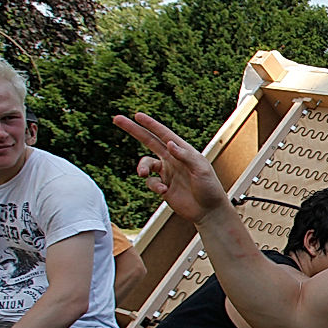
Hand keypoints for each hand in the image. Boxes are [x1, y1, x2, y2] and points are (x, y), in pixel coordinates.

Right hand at [112, 113, 229, 222]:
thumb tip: (169, 143)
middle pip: (148, 141)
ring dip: (141, 167)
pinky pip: (151, 183)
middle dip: (133, 130)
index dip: (150, 124)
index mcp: (183, 151)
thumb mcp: (201, 169)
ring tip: (142, 173)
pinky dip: (154, 186)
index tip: (136, 115)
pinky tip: (164, 191)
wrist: (209, 212)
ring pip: (145, 164)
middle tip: (117, 119)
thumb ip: (185, 156)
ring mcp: (167, 173)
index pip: (164, 134)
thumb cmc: (210, 189)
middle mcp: (173, 159)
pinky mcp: (163, 187)